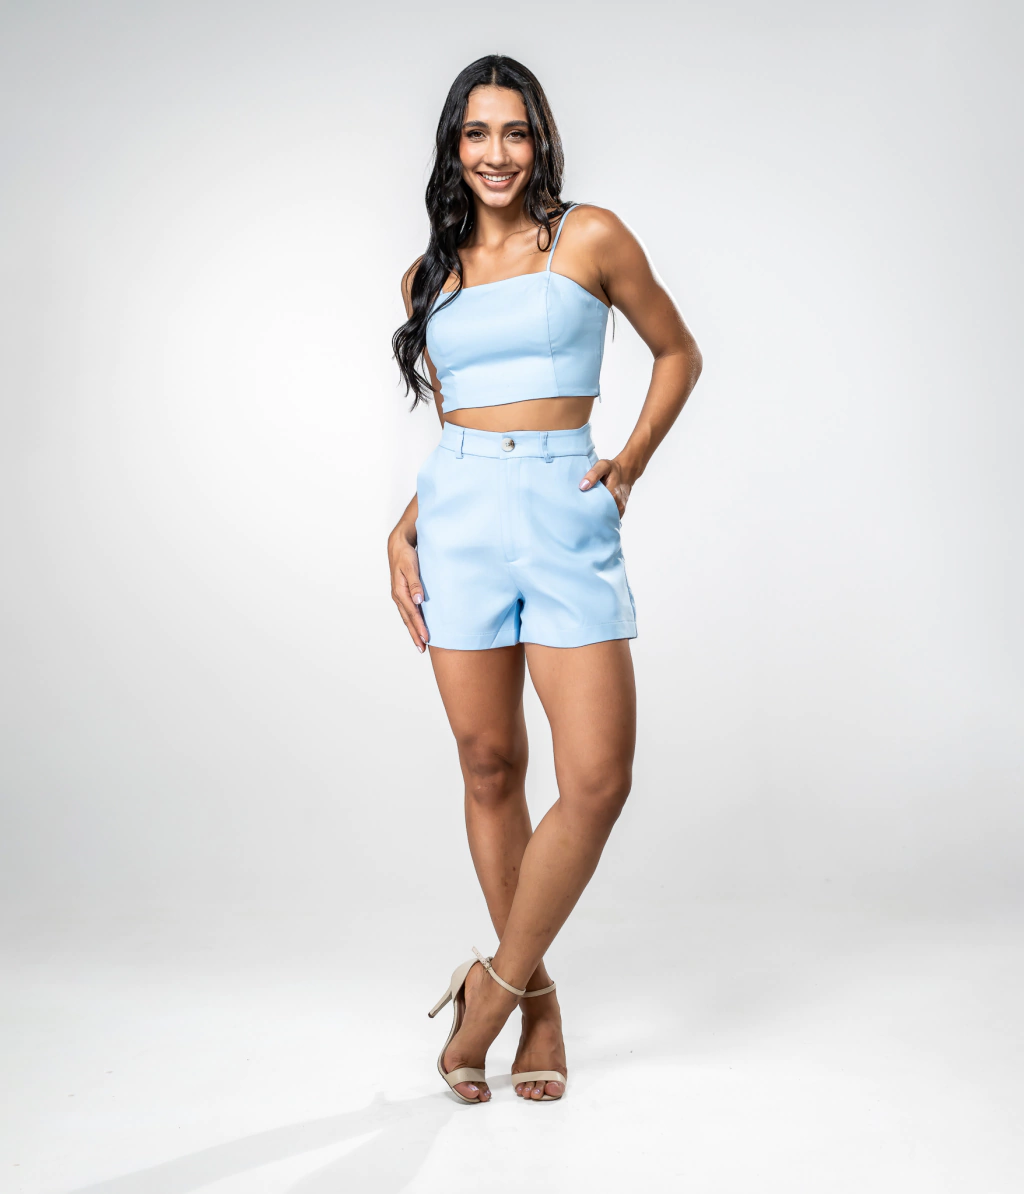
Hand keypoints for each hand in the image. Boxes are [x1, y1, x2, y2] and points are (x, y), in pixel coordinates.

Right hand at [388, 525, 428, 652]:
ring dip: (413, 630)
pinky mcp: (403, 593)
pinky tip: (417, 627)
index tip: (427, 638)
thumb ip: (415, 583)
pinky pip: (407, 611)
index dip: (419, 626)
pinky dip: (412, 621)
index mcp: (400, 591)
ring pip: (407, 617)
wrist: (398, 545)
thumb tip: (418, 601)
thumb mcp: (411, 566)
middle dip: (415, 634)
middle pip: (407, 619)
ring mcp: (399, 596)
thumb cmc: (406, 555)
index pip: (411, 613)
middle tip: (422, 648)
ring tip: (420, 643)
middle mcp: (398, 596)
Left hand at [578, 456, 633, 517]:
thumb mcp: (603, 466)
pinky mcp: (620, 510)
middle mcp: (618, 504)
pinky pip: (610, 517)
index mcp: (612, 495)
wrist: (627, 471)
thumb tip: (583, 486)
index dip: (586, 510)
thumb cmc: (613, 468)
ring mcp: (620, 509)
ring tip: (587, 514)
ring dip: (597, 516)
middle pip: (601, 515)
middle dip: (590, 515)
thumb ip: (593, 474)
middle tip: (580, 513)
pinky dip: (603, 516)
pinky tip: (596, 513)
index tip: (578, 509)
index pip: (596, 508)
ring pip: (606, 517)